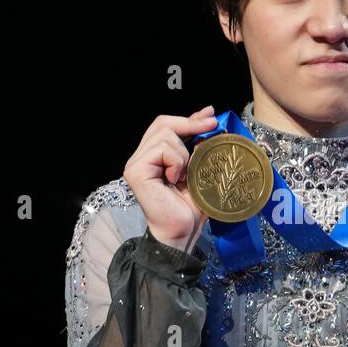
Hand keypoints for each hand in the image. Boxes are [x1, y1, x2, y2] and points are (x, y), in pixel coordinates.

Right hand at [122, 106, 218, 250]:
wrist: (183, 231)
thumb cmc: (190, 208)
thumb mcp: (199, 169)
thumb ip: (199, 145)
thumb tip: (209, 116)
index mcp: (153, 156)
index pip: (166, 125)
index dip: (189, 118)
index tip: (211, 115)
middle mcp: (141, 157)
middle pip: (162, 123)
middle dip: (190, 124)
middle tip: (211, 128)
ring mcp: (135, 164)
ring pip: (165, 134)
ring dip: (183, 153)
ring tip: (185, 175)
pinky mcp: (135, 171)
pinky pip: (161, 150)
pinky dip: (176, 162)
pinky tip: (177, 180)